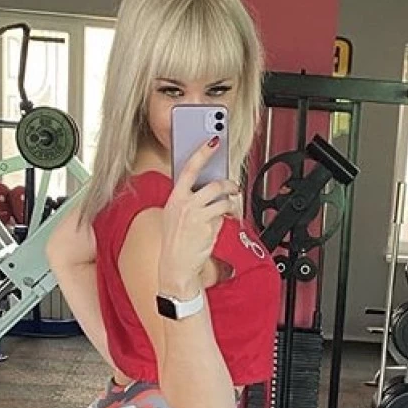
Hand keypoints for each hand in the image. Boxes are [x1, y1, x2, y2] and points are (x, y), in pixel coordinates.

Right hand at [159, 137, 239, 295]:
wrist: (176, 266)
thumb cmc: (176, 240)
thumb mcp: (176, 215)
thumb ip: (190, 199)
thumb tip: (210, 186)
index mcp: (174, 197)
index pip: (189, 168)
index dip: (203, 153)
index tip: (214, 141)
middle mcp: (185, 204)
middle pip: (214, 185)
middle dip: (228, 184)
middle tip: (233, 186)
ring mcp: (197, 216)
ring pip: (222, 200)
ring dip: (231, 201)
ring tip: (231, 204)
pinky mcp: (209, 228)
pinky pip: (223, 216)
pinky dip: (226, 218)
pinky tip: (223, 221)